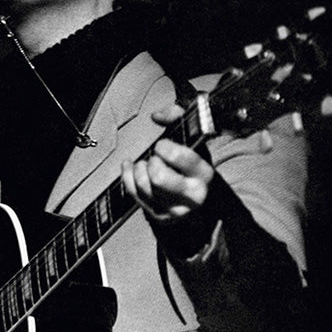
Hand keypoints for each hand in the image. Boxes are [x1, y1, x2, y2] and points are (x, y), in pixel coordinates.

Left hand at [121, 103, 215, 222]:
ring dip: (140, 169)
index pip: (182, 158)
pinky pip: (132, 192)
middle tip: (156, 159)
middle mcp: (192, 196)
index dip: (166, 148)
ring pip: (144, 186)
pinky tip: (131, 166)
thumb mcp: (192, 140)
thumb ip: (177, 118)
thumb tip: (156, 115)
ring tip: (147, 164)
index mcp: (204, 174)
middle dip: (152, 162)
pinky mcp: (157, 216)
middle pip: (159, 177)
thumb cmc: (190, 164)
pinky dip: (127, 175)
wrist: (196, 198)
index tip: (162, 146)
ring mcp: (174, 209)